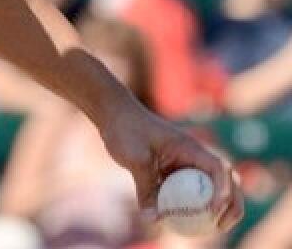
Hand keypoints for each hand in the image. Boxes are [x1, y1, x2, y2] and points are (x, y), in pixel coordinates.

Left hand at [99, 102, 242, 233]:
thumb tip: (152, 220)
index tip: (213, 210)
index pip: (219, 169)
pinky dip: (193, 206)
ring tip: (213, 228)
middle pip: (226, 181)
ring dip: (217, 207)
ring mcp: (185, 164)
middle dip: (231, 204)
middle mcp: (193, 156)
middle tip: (222, 226)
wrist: (113, 115)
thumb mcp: (135, 158)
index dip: (223, 191)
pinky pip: (189, 191)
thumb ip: (146, 188)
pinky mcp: (173, 171)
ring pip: (210, 188)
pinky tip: (185, 221)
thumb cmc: (125, 129)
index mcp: (190, 148)